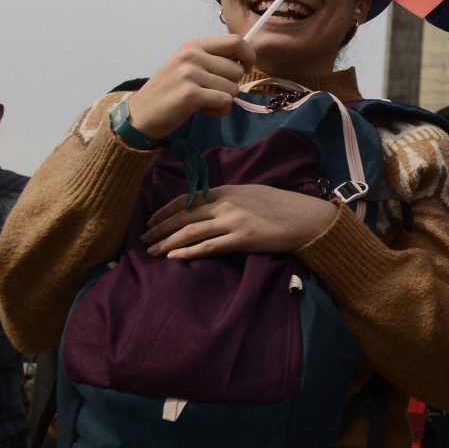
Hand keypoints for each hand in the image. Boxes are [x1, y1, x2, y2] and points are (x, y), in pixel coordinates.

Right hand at [124, 35, 254, 138]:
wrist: (141, 113)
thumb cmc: (169, 90)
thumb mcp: (188, 65)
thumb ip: (213, 59)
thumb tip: (246, 57)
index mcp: (193, 45)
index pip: (236, 41)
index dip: (248, 56)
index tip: (243, 68)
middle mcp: (191, 55)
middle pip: (237, 69)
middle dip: (231, 85)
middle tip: (211, 91)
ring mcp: (190, 74)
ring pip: (233, 88)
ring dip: (224, 100)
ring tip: (204, 101)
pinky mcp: (191, 94)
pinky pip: (225, 101)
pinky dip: (219, 110)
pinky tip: (203, 110)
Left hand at [141, 184, 337, 259]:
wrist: (306, 218)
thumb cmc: (281, 206)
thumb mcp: (250, 193)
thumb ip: (227, 198)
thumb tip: (206, 207)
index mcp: (226, 190)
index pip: (186, 200)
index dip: (164, 211)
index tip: (150, 220)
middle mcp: (226, 204)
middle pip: (183, 217)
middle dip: (159, 228)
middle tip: (142, 239)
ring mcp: (233, 221)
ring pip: (190, 232)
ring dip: (167, 242)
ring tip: (152, 251)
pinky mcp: (242, 239)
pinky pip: (208, 247)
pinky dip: (188, 251)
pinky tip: (174, 256)